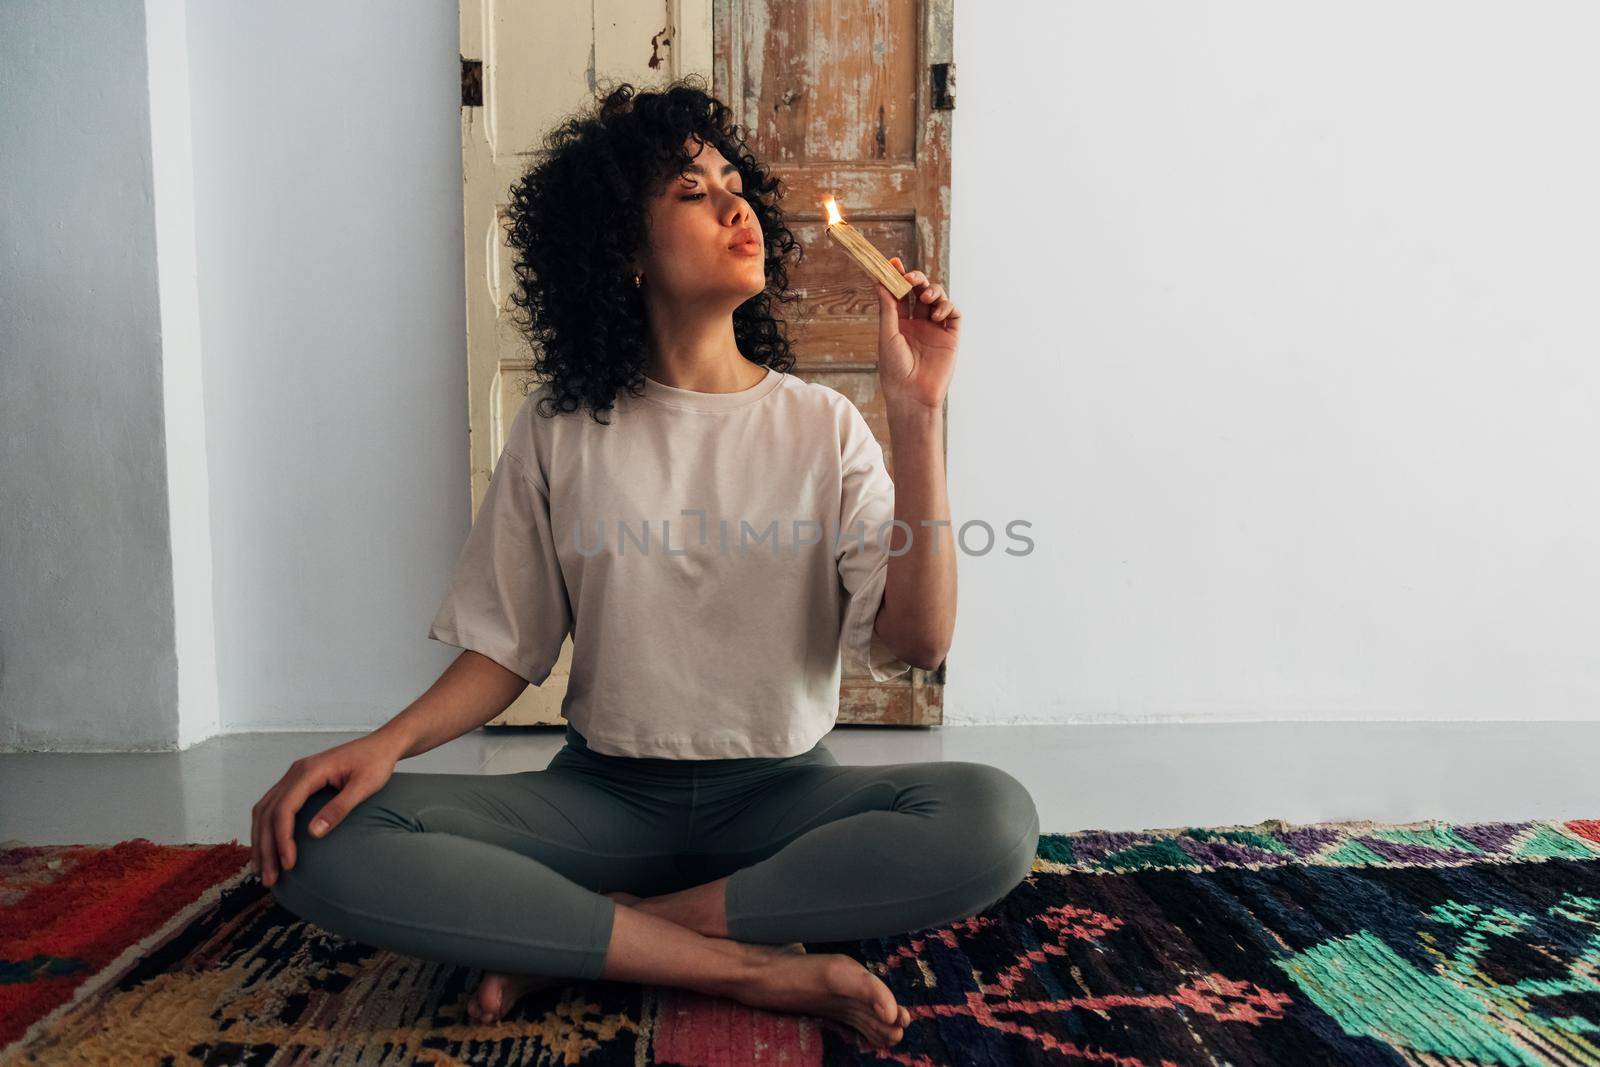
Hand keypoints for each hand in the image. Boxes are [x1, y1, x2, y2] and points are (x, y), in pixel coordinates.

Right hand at [249, 731, 403, 887]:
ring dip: (261, 841)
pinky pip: (272, 807)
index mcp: (309, 771)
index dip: (282, 839)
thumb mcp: (364, 786)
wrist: (381, 745)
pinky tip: (268, 849)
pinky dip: (266, 829)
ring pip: (264, 811)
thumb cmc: (375, 763)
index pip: (284, 809)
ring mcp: (294, 776)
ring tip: (263, 871)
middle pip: (267, 813)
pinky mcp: (297, 783)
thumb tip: (313, 834)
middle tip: (269, 879)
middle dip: (265, 847)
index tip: (288, 864)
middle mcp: (295, 772)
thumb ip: (340, 808)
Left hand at [874, 255, 960, 411]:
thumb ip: (888, 308)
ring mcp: (935, 328)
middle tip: (911, 278)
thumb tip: (880, 281)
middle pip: (920, 291)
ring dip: (932, 291)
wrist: (912, 395)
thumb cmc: (895, 370)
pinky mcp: (951, 336)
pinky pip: (953, 313)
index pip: (900, 294)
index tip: (893, 263)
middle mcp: (918, 323)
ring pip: (938, 298)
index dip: (898, 277)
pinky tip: (936, 315)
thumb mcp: (888, 335)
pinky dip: (946, 307)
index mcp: (899, 323)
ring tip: (925, 297)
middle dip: (916, 279)